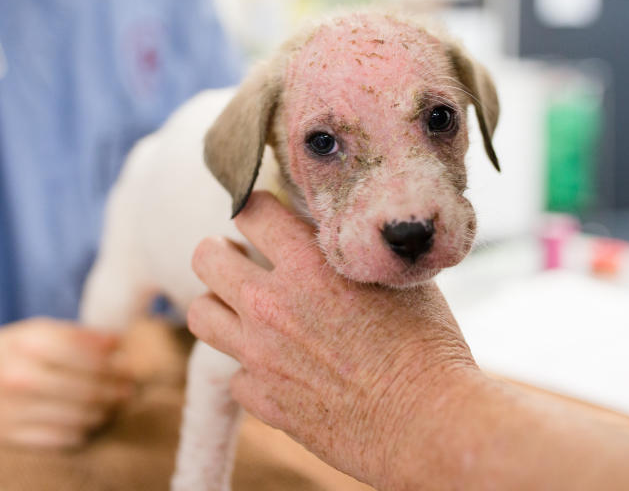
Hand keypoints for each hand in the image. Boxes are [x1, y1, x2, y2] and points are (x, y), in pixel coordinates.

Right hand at [0, 317, 135, 447]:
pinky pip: (63, 438)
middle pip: (91, 388)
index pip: (93, 355)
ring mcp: (13, 410)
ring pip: (81, 415)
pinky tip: (88, 420)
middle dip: (118, 388)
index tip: (131, 362)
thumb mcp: (33, 331)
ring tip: (113, 404)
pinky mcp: (9, 437)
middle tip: (129, 387)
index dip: (119, 360)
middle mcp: (20, 376)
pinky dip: (83, 430)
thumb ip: (77, 335)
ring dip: (105, 411)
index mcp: (29, 342)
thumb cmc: (1, 352)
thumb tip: (121, 342)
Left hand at [187, 192, 477, 488]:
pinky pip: (233, 374)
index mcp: (307, 265)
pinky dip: (250, 367)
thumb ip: (352, 253)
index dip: (256, 207)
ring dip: (219, 303)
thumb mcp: (393, 278)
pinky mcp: (264, 401)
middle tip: (237, 256)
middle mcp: (271, 305)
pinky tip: (277, 365)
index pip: (251, 211)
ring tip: (242, 307)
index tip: (262, 215)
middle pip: (206, 258)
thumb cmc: (427, 346)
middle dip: (220, 251)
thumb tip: (338, 238)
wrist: (427, 422)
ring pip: (201, 313)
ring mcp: (261, 355)